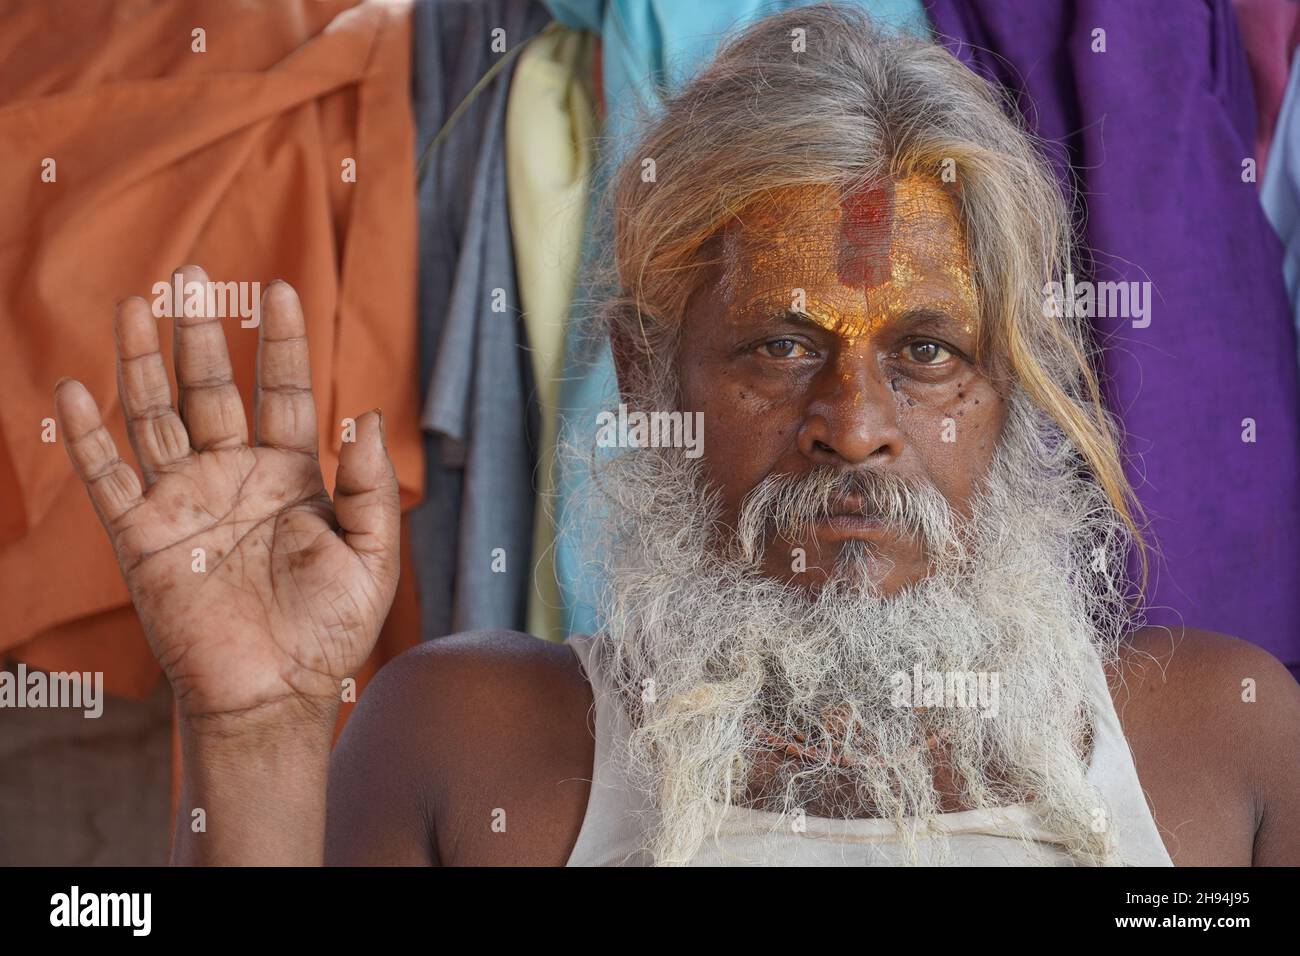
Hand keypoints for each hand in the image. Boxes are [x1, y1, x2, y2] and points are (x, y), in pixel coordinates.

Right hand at [54, 266, 399, 729]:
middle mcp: (234, 476)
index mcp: (292, 475)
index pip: (284, 392)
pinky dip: (88, 437)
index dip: (281, 342)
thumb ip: (372, 488)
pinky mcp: (143, 537)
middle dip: (202, 333)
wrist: (275, 693)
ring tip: (137, 302)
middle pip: (212, 390)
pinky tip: (73, 387)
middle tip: (194, 274)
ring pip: (158, 415)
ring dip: (142, 362)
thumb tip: (364, 416)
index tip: (279, 288)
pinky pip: (109, 478)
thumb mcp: (372, 556)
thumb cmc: (331, 630)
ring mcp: (185, 502)